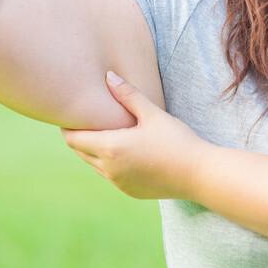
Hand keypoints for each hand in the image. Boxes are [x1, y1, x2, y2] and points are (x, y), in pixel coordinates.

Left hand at [61, 71, 209, 200]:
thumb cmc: (177, 140)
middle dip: (79, 136)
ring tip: (105, 132)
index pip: (73, 139)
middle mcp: (109, 169)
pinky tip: (124, 150)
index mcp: (111, 148)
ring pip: (94, 164)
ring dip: (94, 150)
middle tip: (86, 120)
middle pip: (80, 152)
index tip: (71, 114)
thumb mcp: (152, 114)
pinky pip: (109, 175)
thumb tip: (108, 76)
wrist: (199, 175)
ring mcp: (118, 183)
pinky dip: (109, 162)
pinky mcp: (129, 191)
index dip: (68, 127)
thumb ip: (128, 95)